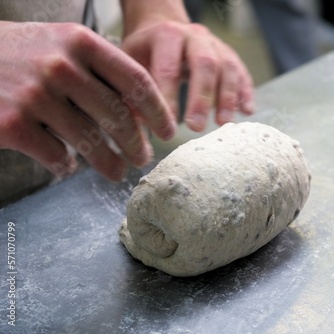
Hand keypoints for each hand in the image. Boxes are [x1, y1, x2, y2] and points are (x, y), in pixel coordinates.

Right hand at [0, 22, 176, 180]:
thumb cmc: (19, 53)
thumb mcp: (61, 44)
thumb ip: (98, 70)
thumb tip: (138, 112)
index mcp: (80, 41)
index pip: (136, 81)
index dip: (158, 111)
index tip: (168, 131)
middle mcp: (61, 65)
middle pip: (118, 117)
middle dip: (138, 145)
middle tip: (144, 158)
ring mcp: (35, 95)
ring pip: (91, 143)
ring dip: (110, 163)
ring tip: (117, 171)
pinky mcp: (12, 124)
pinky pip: (56, 156)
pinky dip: (66, 166)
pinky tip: (68, 165)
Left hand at [121, 20, 254, 131]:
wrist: (163, 27)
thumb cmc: (145, 51)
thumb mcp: (131, 63)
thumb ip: (134, 90)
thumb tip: (138, 123)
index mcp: (166, 35)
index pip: (169, 67)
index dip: (169, 97)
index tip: (166, 125)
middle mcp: (195, 35)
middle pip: (205, 64)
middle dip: (201, 98)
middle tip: (196, 127)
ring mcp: (215, 44)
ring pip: (227, 68)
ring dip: (227, 98)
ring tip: (222, 123)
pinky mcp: (229, 55)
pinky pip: (241, 72)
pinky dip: (245, 92)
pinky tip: (246, 111)